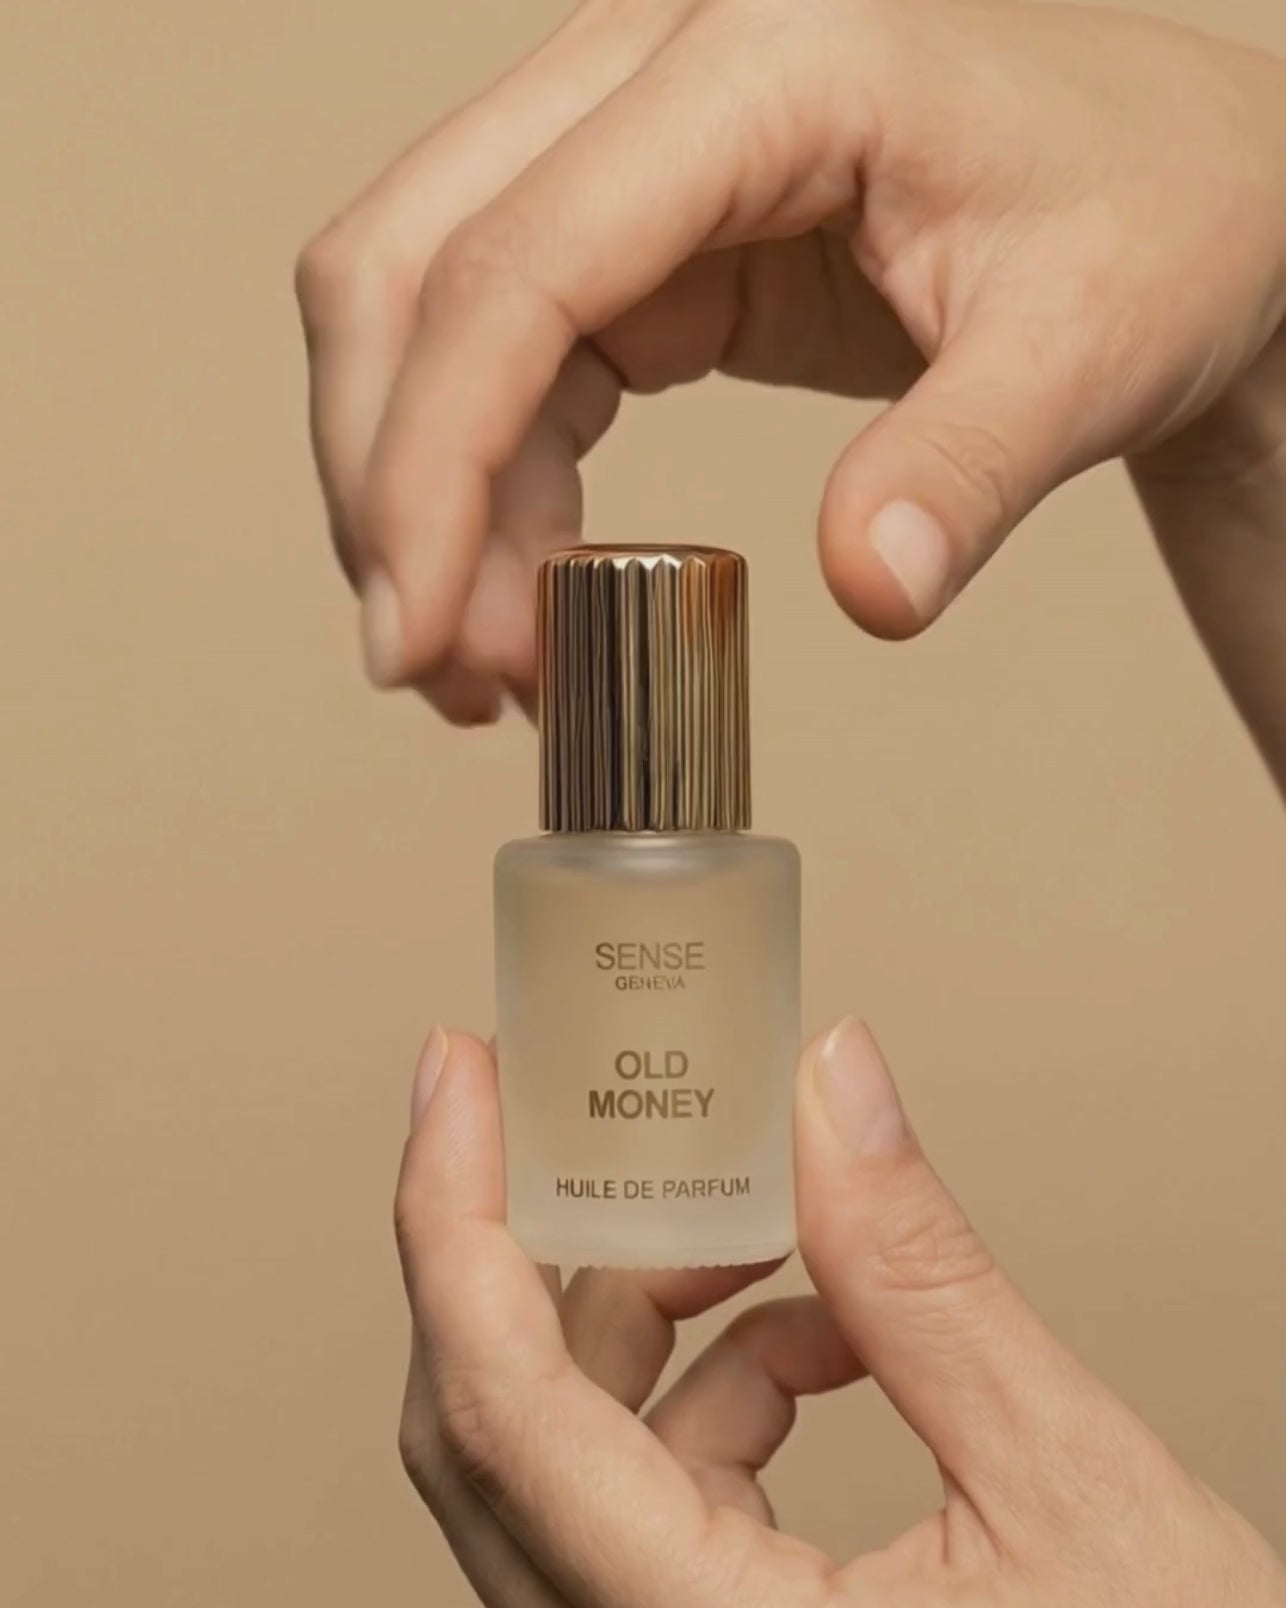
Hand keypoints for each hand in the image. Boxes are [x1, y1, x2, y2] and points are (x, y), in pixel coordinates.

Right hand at [296, 0, 1285, 720]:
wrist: (1176, 192)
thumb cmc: (1154, 218)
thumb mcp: (1089, 340)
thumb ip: (972, 462)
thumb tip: (870, 589)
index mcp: (762, 58)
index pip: (516, 264)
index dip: (434, 463)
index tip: (425, 636)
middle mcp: (655, 73)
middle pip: (405, 266)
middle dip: (387, 484)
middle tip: (434, 671)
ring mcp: (631, 153)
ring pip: (423, 316)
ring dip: (421, 500)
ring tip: (487, 670)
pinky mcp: (639, 243)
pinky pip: (503, 359)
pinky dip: (487, 490)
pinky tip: (526, 597)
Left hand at [394, 1024, 1283, 1606]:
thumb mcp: (1069, 1493)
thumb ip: (925, 1283)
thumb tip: (831, 1094)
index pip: (501, 1412)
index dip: (452, 1219)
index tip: (459, 1076)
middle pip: (496, 1427)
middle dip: (536, 1245)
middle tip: (567, 1112)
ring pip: (567, 1457)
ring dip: (648, 1317)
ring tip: (757, 1227)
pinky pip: (647, 1497)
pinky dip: (715, 1390)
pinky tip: (821, 1337)